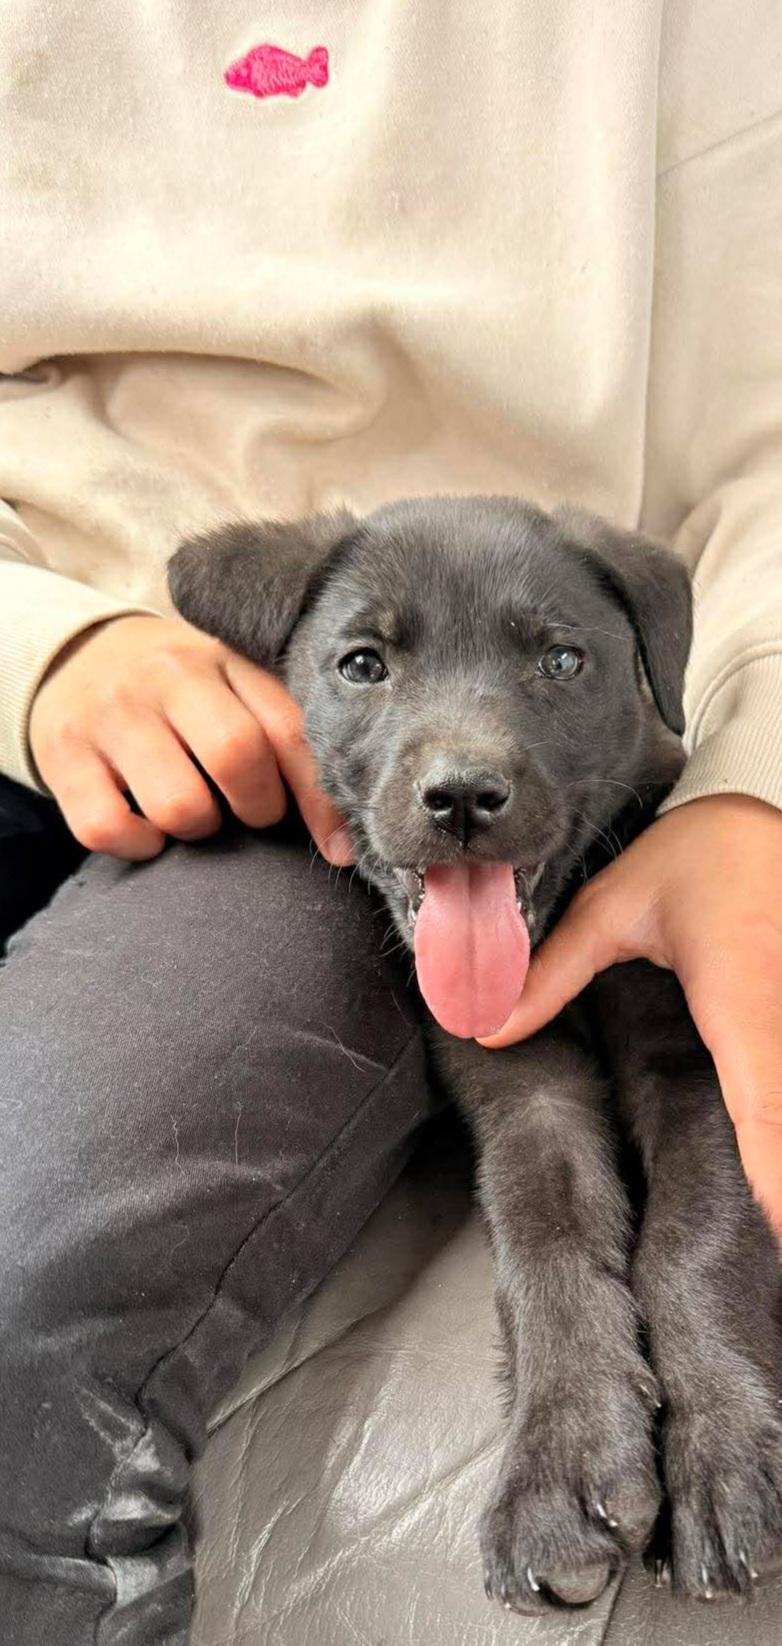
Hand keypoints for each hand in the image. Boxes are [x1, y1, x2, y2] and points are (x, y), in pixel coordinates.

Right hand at [29, 614, 352, 865]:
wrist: (74, 656)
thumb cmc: (179, 691)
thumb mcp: (231, 685)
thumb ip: (283, 732)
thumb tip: (343, 836)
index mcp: (224, 658)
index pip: (288, 727)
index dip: (321, 799)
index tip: (341, 849)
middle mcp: (167, 677)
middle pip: (236, 755)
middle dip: (258, 807)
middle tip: (250, 812)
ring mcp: (112, 714)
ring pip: (179, 805)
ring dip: (198, 829)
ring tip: (195, 811)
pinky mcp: (65, 755)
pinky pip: (110, 828)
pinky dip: (140, 844)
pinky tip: (147, 828)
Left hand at [479, 795, 781, 1238]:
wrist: (766, 796)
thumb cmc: (698, 849)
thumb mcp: (615, 908)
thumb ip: (552, 974)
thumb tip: (487, 1029)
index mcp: (739, 1002)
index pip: (762, 1110)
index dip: (772, 1177)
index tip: (774, 1228)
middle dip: (780, 1185)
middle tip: (766, 1253)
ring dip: (778, 1151)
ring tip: (764, 1216)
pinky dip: (777, 1120)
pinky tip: (767, 1159)